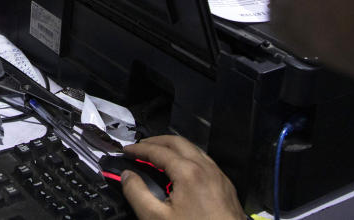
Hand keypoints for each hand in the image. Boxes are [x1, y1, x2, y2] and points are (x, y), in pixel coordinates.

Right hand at [120, 135, 245, 219]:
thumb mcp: (156, 218)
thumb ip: (137, 193)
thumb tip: (127, 176)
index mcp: (188, 172)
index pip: (158, 151)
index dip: (139, 149)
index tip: (127, 150)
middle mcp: (206, 168)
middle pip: (177, 142)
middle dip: (156, 141)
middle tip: (141, 147)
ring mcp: (219, 176)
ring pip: (194, 150)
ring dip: (174, 148)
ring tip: (159, 155)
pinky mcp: (226, 187)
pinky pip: (205, 162)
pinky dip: (189, 158)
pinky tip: (182, 170)